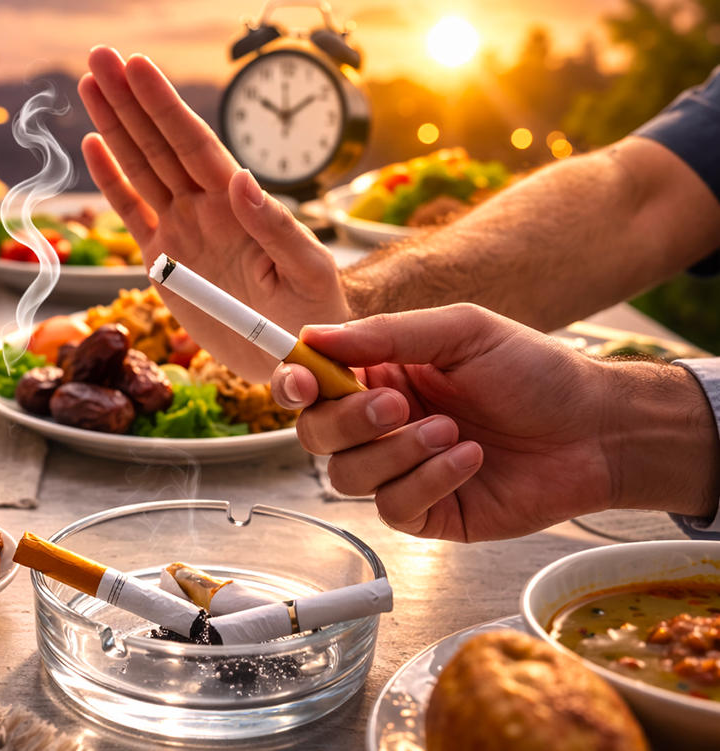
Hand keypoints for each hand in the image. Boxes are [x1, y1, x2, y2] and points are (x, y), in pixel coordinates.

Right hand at [79, 47, 349, 382]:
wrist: (300, 352)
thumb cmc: (317, 307)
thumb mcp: (308, 270)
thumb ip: (276, 226)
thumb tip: (242, 180)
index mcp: (236, 205)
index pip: (193, 144)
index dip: (163, 106)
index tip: (137, 68)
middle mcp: (205, 208)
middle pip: (159, 144)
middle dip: (128, 100)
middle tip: (100, 56)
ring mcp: (183, 231)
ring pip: (140, 168)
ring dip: (114, 126)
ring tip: (89, 83)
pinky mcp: (166, 263)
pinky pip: (132, 214)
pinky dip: (111, 180)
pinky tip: (92, 145)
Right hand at [271, 304, 719, 540]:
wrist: (597, 430)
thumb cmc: (537, 374)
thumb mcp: (461, 331)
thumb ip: (386, 334)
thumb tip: (315, 336)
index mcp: (381, 375)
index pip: (312, 383)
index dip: (294, 383)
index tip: (302, 380)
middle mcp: (382, 425)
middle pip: (316, 434)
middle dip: (348, 421)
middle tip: (398, 405)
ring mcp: (401, 471)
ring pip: (346, 476)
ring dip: (396, 452)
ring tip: (452, 432)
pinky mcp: (428, 512)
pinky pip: (393, 508)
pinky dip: (428, 481)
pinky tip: (468, 459)